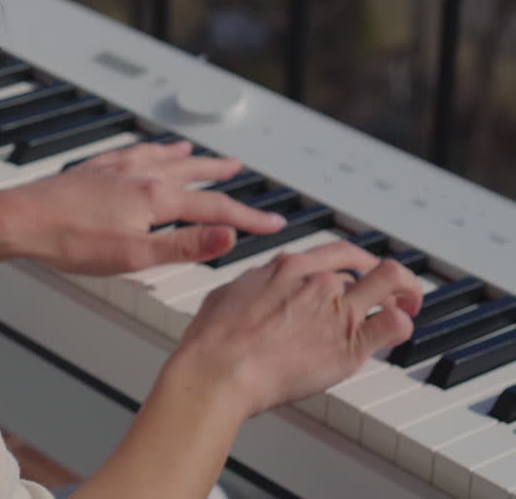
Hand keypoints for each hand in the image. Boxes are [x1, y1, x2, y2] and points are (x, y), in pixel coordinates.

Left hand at [0, 140, 285, 274]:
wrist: (19, 219)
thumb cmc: (69, 241)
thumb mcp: (134, 256)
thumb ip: (184, 246)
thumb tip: (228, 237)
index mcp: (155, 198)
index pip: (215, 209)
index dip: (248, 218)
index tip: (273, 223)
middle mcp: (139, 175)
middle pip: (192, 174)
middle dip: (220, 176)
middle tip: (243, 173)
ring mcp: (115, 169)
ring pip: (162, 158)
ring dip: (187, 158)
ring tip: (199, 154)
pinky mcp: (93, 169)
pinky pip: (132, 153)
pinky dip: (150, 151)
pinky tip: (145, 152)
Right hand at [170, 241, 423, 418]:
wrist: (219, 370)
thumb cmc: (215, 340)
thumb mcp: (230, 292)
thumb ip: (258, 284)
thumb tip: (263, 285)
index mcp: (288, 268)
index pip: (339, 252)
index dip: (358, 261)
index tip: (362, 271)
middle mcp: (317, 283)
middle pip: (366, 268)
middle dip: (382, 279)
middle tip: (392, 291)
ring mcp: (336, 313)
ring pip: (391, 284)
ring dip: (403, 294)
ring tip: (408, 306)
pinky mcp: (349, 346)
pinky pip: (395, 325)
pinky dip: (403, 324)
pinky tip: (398, 330)